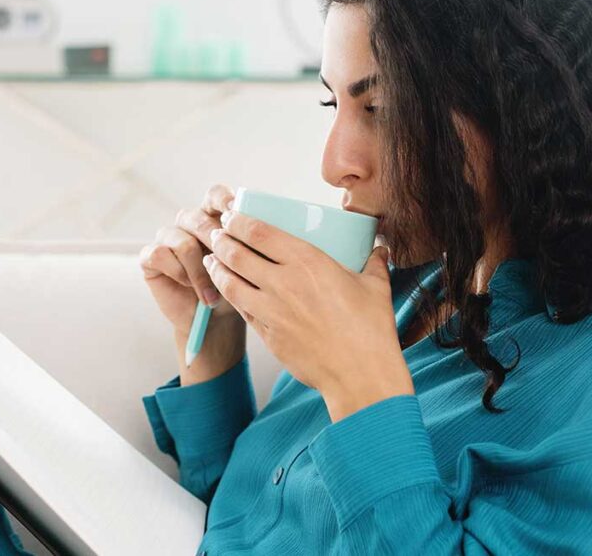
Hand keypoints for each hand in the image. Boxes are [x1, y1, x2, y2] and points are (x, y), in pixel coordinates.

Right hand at [139, 184, 245, 383]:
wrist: (216, 321)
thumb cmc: (236, 289)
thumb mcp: (250, 265)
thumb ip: (250, 243)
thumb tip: (264, 228)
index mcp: (214, 217)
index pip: (215, 194)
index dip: (223, 200)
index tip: (234, 211)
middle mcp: (189, 223)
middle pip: (197, 218)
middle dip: (214, 243)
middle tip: (226, 265)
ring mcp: (168, 238)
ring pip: (182, 241)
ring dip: (199, 271)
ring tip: (214, 294)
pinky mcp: (151, 256)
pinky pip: (161, 254)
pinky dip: (179, 274)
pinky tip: (190, 289)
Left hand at [203, 209, 414, 420]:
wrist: (359, 376)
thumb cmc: (370, 330)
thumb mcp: (375, 288)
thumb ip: (374, 263)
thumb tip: (380, 250)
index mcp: (308, 262)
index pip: (259, 232)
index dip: (238, 221)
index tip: (230, 215)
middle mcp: (283, 283)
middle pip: (237, 254)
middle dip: (220, 240)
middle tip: (215, 234)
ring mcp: (271, 311)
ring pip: (230, 282)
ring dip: (216, 267)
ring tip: (211, 259)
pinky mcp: (267, 335)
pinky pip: (241, 309)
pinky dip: (230, 295)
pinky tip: (228, 290)